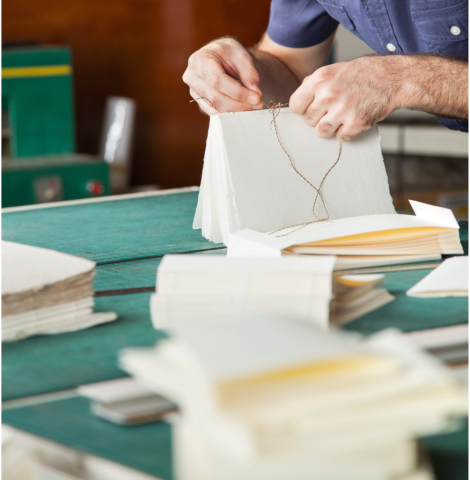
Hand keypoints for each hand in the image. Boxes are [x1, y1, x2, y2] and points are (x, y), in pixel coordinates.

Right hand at [183, 37, 263, 114]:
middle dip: (238, 104)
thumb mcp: (241, 55)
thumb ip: (249, 73)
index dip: (238, 93)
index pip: (218, 81)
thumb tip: (256, 93)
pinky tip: (242, 110)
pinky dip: (229, 113)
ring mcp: (193, 90)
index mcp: (200, 60)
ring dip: (235, 111)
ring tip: (252, 107)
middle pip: (215, 97)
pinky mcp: (198, 100)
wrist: (218, 55)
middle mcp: (192, 76)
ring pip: (214, 107)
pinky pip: (213, 112)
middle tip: (257, 105)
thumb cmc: (228, 52)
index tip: (256, 98)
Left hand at [289, 56, 403, 140]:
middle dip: (318, 118)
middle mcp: (328, 94)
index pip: (296, 105)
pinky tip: (353, 120)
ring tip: (340, 118)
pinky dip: (346, 132)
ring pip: (321, 132)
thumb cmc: (364, 73)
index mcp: (320, 79)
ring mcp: (342, 110)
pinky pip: (341, 137)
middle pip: (308, 120)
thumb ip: (315, 85)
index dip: (303, 109)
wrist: (393, 77)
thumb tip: (299, 102)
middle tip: (332, 110)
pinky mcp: (356, 122)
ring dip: (330, 128)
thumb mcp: (334, 70)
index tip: (312, 108)